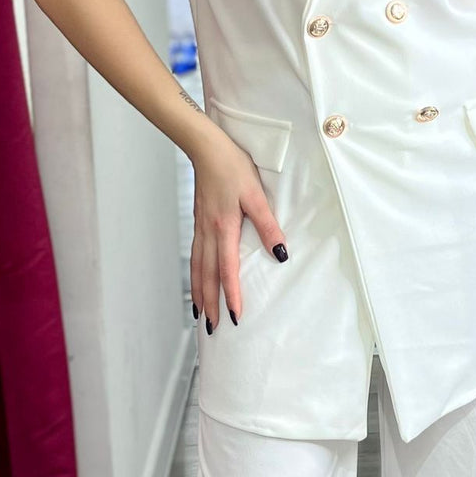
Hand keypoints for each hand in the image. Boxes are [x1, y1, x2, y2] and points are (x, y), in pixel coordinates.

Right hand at [189, 129, 287, 330]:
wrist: (206, 148)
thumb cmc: (232, 167)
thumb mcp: (256, 194)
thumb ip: (267, 225)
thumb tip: (280, 253)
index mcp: (224, 227)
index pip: (227, 269)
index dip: (231, 294)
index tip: (235, 315)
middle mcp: (208, 232)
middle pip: (207, 275)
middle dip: (210, 303)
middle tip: (212, 328)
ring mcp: (200, 228)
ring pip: (198, 268)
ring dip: (199, 293)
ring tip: (200, 314)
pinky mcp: (199, 222)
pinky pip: (195, 255)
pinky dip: (195, 274)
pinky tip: (198, 280)